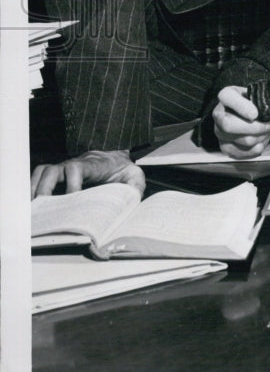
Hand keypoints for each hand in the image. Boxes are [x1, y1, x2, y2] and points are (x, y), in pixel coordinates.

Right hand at [30, 150, 145, 198]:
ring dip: (34, 189)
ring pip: (42, 172)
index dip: (71, 183)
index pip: (76, 168)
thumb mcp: (135, 176)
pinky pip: (39, 177)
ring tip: (31, 210)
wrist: (116, 160)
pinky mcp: (58, 177)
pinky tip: (31, 207)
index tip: (73, 198)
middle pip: (52, 170)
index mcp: (92, 165)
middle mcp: (73, 165)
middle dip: (45, 188)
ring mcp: (63, 170)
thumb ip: (135, 186)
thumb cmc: (123, 171)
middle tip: (42, 209)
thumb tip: (133, 201)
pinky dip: (31, 188)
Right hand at [213, 81, 269, 159]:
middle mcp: (219, 114)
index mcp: (227, 95)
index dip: (240, 106)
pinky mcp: (226, 147)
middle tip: (269, 124)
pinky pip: (242, 153)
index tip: (255, 113)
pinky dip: (256, 149)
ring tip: (268, 130)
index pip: (226, 97)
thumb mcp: (261, 92)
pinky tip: (261, 141)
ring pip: (242, 140)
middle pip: (229, 125)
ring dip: (261, 137)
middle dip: (255, 127)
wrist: (245, 115)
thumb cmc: (252, 103)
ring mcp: (220, 132)